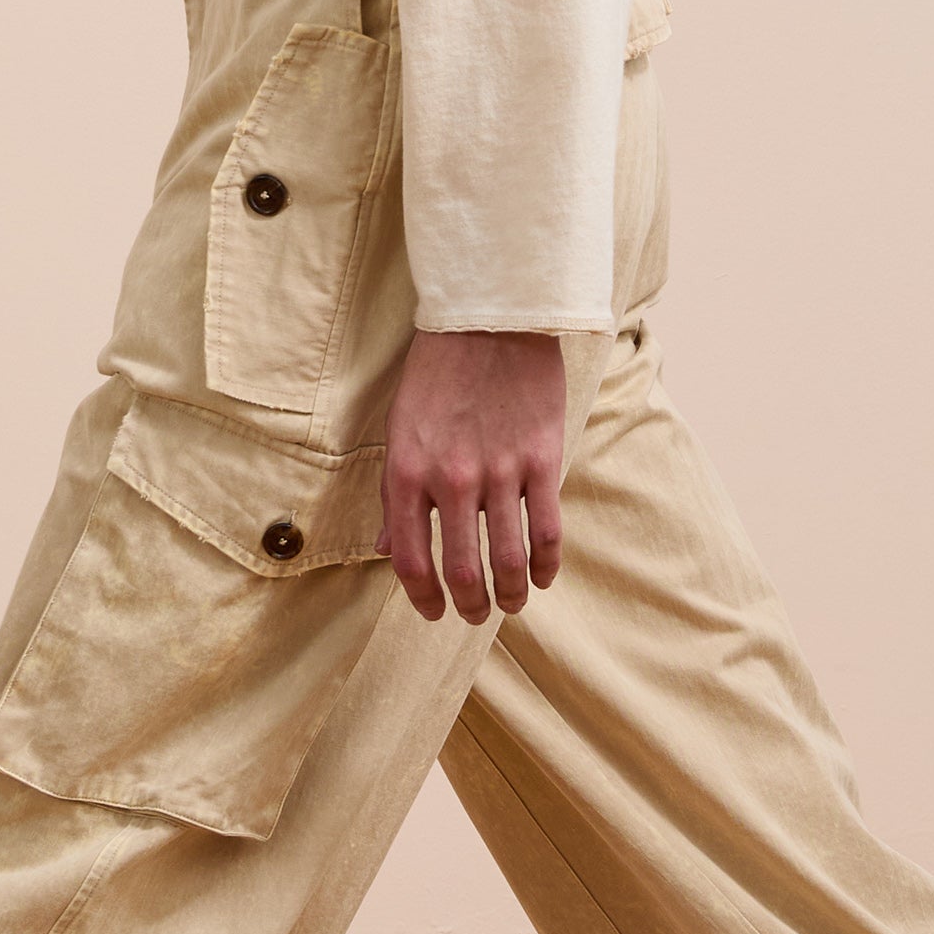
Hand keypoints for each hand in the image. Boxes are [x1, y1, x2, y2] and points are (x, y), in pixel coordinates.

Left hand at [376, 328, 566, 623]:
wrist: (489, 318)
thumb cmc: (437, 372)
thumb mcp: (399, 428)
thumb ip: (393, 493)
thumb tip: (387, 550)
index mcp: (407, 471)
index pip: (410, 559)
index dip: (422, 598)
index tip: (434, 612)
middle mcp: (451, 478)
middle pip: (462, 569)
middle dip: (470, 605)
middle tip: (477, 615)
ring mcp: (500, 470)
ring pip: (509, 559)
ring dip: (511, 595)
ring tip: (512, 603)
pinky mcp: (542, 458)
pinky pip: (546, 529)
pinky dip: (545, 565)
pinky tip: (542, 577)